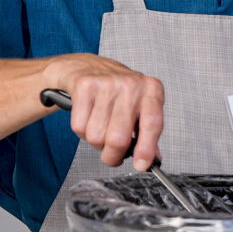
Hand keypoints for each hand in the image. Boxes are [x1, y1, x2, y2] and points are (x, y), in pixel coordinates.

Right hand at [43, 54, 164, 169]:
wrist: (87, 66)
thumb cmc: (117, 91)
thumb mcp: (140, 105)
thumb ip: (148, 132)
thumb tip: (152, 160)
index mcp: (151, 89)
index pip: (152, 124)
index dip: (146, 149)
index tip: (141, 165)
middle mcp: (131, 84)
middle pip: (119, 138)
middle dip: (113, 155)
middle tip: (112, 154)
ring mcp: (107, 83)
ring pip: (96, 136)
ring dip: (96, 142)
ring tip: (100, 127)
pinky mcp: (84, 85)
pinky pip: (79, 127)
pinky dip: (82, 131)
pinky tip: (88, 117)